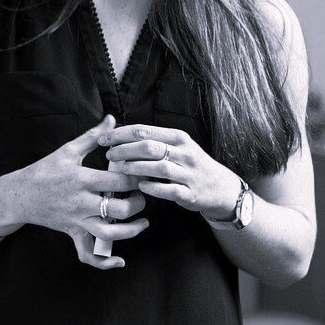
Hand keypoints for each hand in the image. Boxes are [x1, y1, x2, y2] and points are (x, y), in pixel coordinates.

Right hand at [17, 115, 147, 268]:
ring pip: (110, 234)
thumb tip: (111, 119)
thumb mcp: (67, 151)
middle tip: (143, 195)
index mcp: (82, 179)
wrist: (20, 195)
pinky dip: (104, 262)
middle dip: (138, 203)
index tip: (145, 173)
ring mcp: (77, 221)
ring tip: (142, 222)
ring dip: (132, 231)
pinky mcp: (73, 233)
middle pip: (120, 209)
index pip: (119, 182)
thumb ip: (93, 137)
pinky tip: (119, 260)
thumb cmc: (44, 171)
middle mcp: (81, 202)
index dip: (137, 178)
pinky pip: (88, 254)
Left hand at [100, 124, 242, 220]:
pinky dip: (153, 187)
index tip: (103, 139)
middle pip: (149, 147)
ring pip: (158, 167)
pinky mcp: (191, 193)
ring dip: (135, 167)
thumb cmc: (190, 165)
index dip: (120, 134)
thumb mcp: (176, 146)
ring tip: (119, 169)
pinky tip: (140, 186)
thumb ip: (152, 140)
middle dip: (124, 150)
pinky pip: (169, 190)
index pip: (144, 131)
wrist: (221, 187)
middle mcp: (184, 153)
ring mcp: (189, 173)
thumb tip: (119, 134)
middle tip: (108, 154)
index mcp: (178, 138)